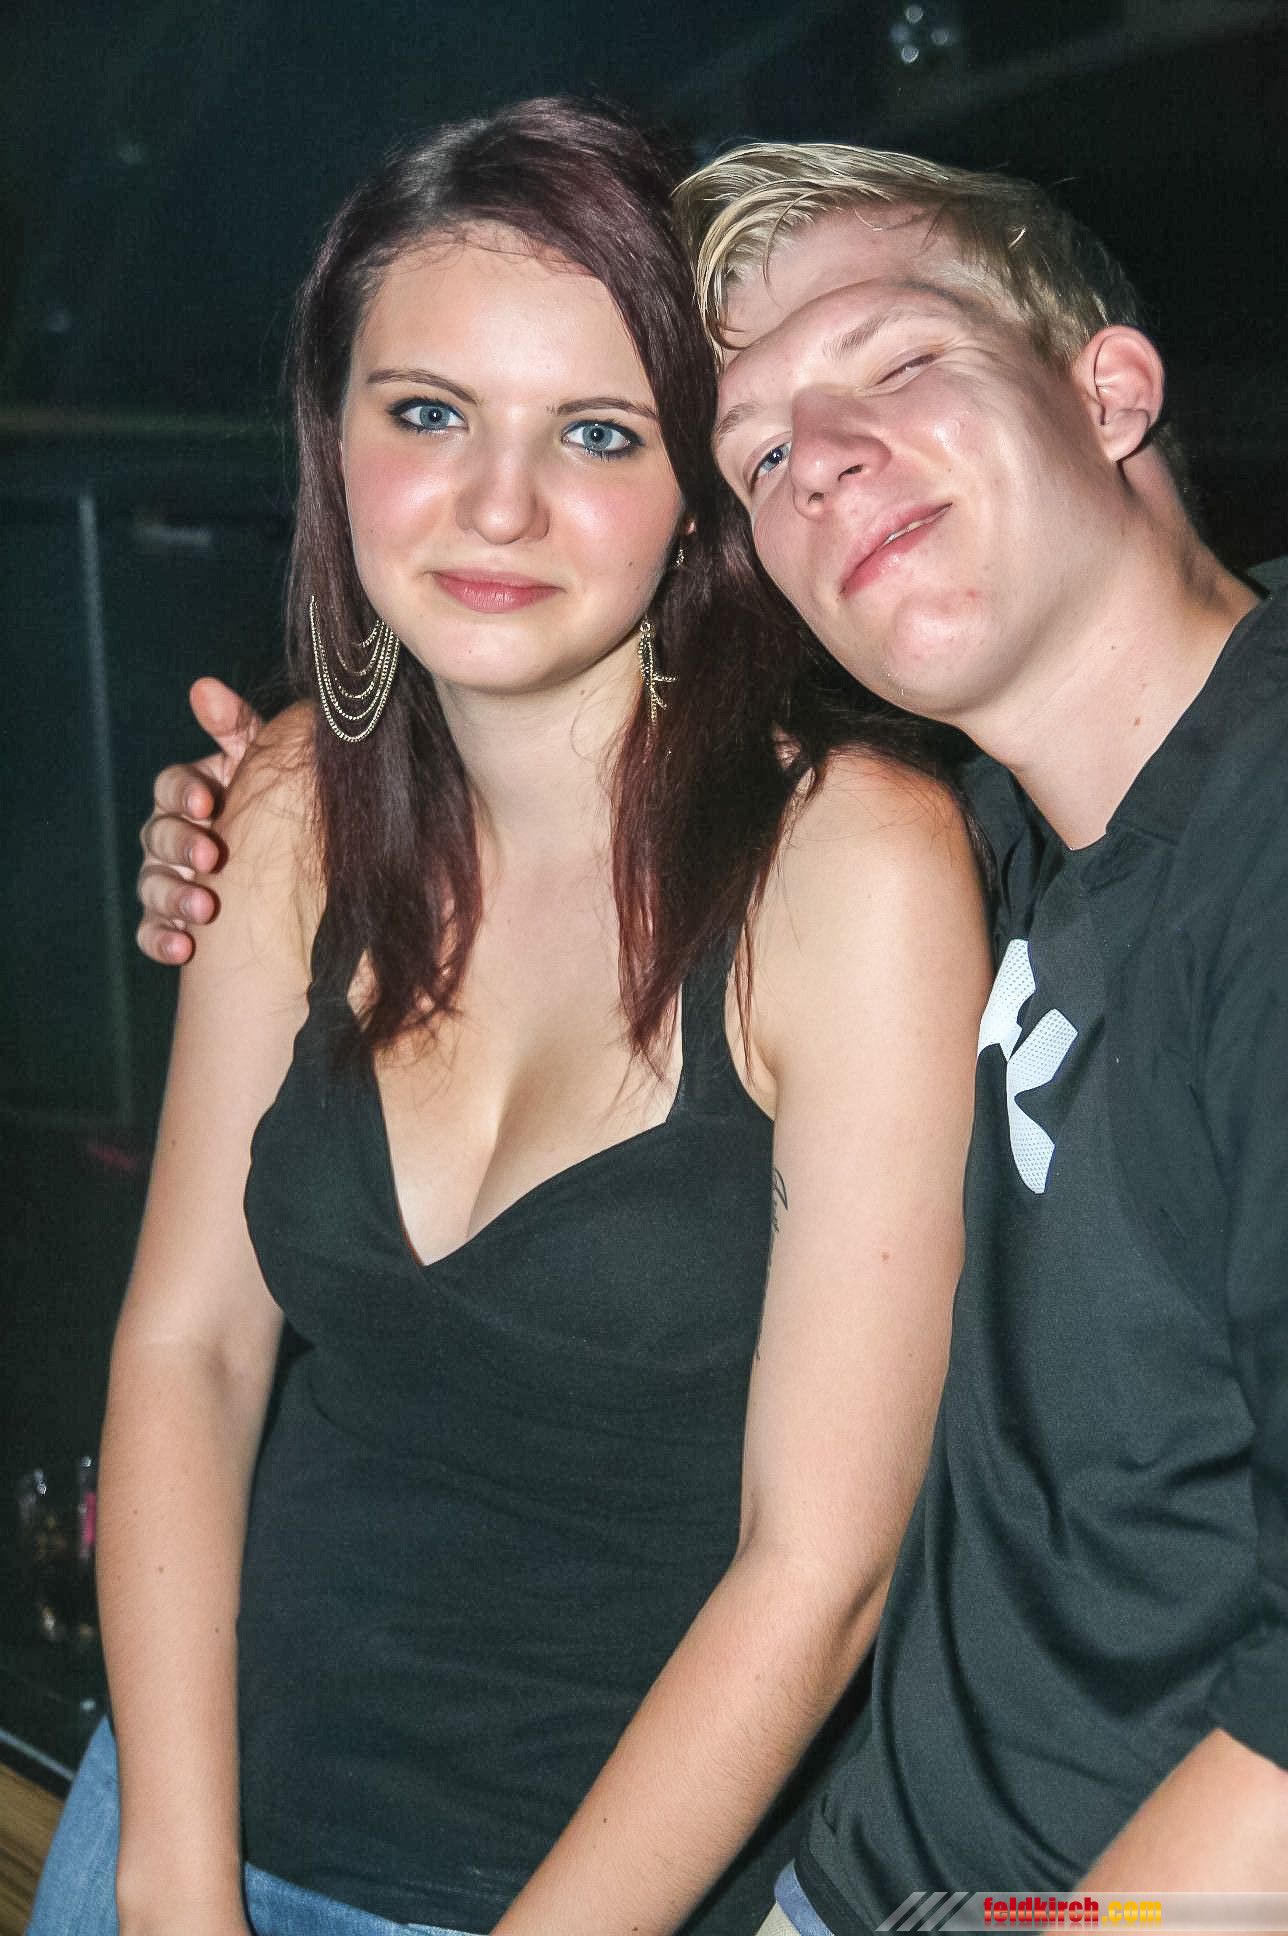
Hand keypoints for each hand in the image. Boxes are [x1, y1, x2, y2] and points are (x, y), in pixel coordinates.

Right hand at [137, 678, 263, 964]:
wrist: (294, 886)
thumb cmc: (276, 813)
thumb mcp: (265, 769)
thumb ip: (238, 730)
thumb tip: (202, 686)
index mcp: (192, 795)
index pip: (172, 785)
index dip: (184, 792)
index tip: (208, 803)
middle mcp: (171, 835)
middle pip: (158, 833)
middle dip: (182, 844)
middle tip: (211, 857)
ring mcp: (167, 880)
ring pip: (152, 884)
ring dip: (175, 896)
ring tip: (205, 909)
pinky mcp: (169, 925)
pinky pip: (151, 933)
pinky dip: (163, 939)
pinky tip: (184, 947)